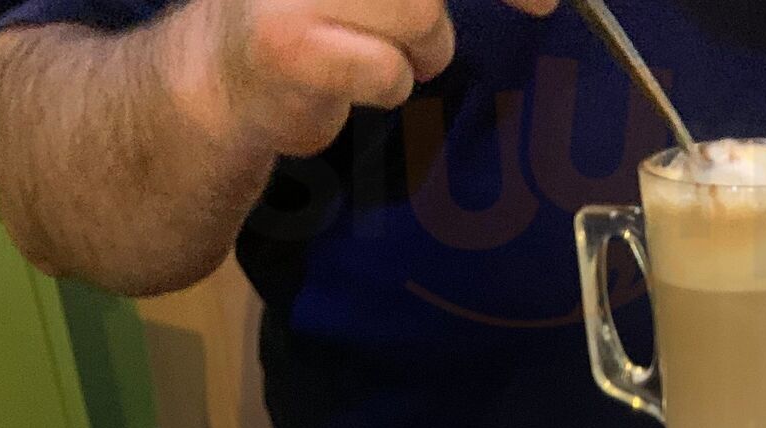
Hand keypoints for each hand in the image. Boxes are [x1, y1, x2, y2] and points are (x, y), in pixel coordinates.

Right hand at [181, 0, 557, 156]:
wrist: (222, 76)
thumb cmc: (316, 20)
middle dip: (477, 1)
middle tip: (542, 3)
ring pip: (421, 15)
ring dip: (423, 46)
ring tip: (386, 52)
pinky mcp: (289, 47)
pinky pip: (388, 72)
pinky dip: (389, 83)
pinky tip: (355, 79)